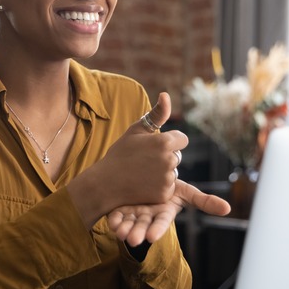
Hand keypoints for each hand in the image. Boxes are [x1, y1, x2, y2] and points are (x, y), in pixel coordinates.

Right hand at [68, 92, 228, 228]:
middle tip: (144, 160)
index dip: (170, 141)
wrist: (105, 183)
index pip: (182, 139)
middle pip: (178, 156)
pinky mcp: (164, 194)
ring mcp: (167, 179)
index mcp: (165, 142)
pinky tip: (143, 184)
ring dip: (163, 172)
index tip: (154, 145)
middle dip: (166, 156)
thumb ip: (156, 114)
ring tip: (142, 172)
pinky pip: (169, 187)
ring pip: (173, 172)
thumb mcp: (136, 130)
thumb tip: (166, 95)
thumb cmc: (120, 153)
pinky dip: (159, 187)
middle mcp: (169, 160)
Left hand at [108, 181, 230, 245]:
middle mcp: (148, 215)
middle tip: (132, 239)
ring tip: (120, 233)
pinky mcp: (120, 209)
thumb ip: (204, 201)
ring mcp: (134, 213)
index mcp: (164, 211)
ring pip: (129, 224)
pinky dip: (114, 220)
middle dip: (138, 233)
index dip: (157, 229)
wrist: (147, 177)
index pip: (162, 222)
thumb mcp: (186, 192)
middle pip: (143, 226)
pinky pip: (116, 216)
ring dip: (125, 229)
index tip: (152, 238)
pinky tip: (112, 222)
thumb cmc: (169, 187)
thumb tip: (228, 209)